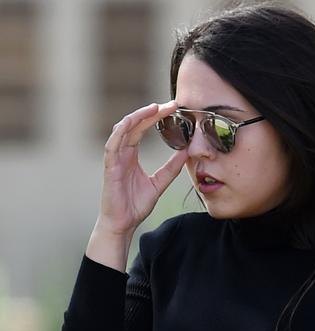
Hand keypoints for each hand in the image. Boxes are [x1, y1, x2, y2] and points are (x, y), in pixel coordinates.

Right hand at [98, 101, 187, 235]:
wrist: (123, 223)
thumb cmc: (135, 205)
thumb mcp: (159, 183)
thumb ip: (171, 168)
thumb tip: (186, 154)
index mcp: (131, 154)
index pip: (143, 128)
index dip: (156, 116)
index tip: (173, 108)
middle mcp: (122, 151)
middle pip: (135, 124)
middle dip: (151, 112)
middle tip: (170, 104)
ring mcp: (114, 157)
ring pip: (123, 128)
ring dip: (138, 116)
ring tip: (154, 108)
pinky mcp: (110, 166)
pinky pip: (113, 144)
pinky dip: (122, 131)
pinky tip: (133, 122)